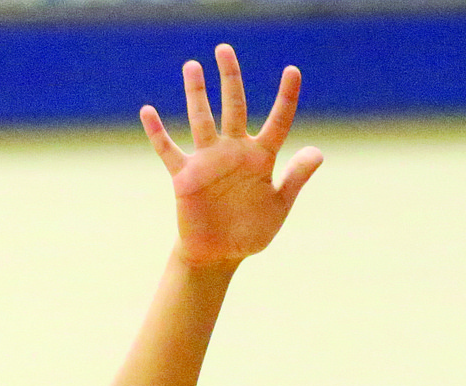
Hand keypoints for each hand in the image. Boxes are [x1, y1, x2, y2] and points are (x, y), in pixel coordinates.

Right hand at [142, 47, 322, 268]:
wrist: (218, 255)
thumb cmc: (249, 232)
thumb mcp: (278, 206)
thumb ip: (295, 178)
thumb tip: (318, 152)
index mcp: (260, 157)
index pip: (277, 121)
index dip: (286, 97)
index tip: (292, 70)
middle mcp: (234, 152)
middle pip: (234, 107)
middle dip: (230, 78)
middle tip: (224, 50)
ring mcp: (208, 162)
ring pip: (202, 120)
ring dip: (197, 93)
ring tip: (193, 66)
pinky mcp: (185, 177)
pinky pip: (169, 151)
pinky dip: (158, 133)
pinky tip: (148, 111)